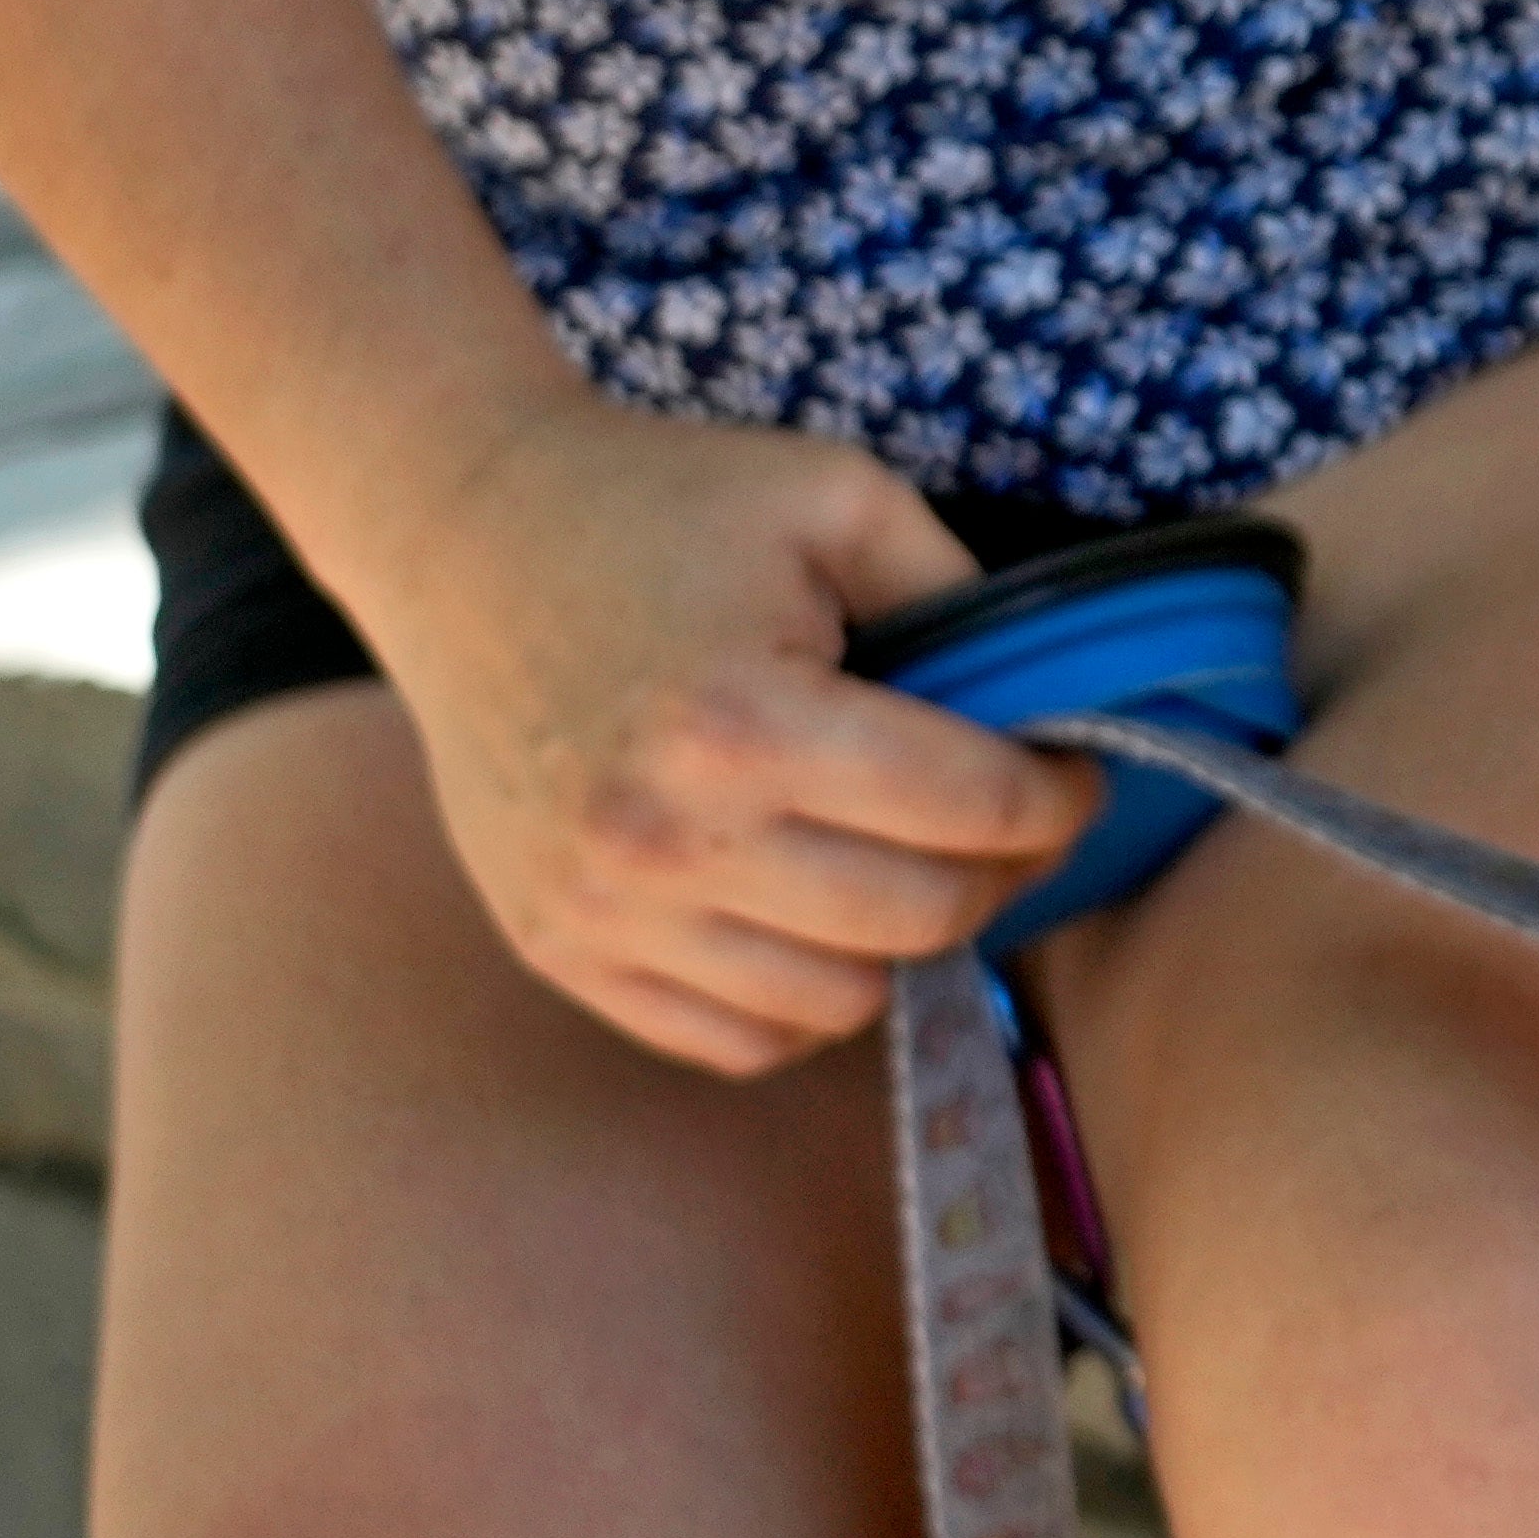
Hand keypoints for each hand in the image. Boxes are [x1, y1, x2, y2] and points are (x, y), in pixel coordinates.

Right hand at [327, 390, 1098, 1069]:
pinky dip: (806, 1002)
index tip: (1072, 774)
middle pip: (915, 919)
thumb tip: (1045, 698)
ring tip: (916, 865)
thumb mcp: (836, 497)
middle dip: (1004, 873)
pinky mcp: (558, 952)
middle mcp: (666, 838)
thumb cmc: (660, 504)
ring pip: (835, 1005)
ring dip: (904, 945)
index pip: (967, 810)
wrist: (465, 540)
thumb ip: (956, 592)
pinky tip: (825, 920)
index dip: (1057, 797)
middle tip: (1016, 826)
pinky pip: (731, 1040)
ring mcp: (601, 912)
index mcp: (744, 719)